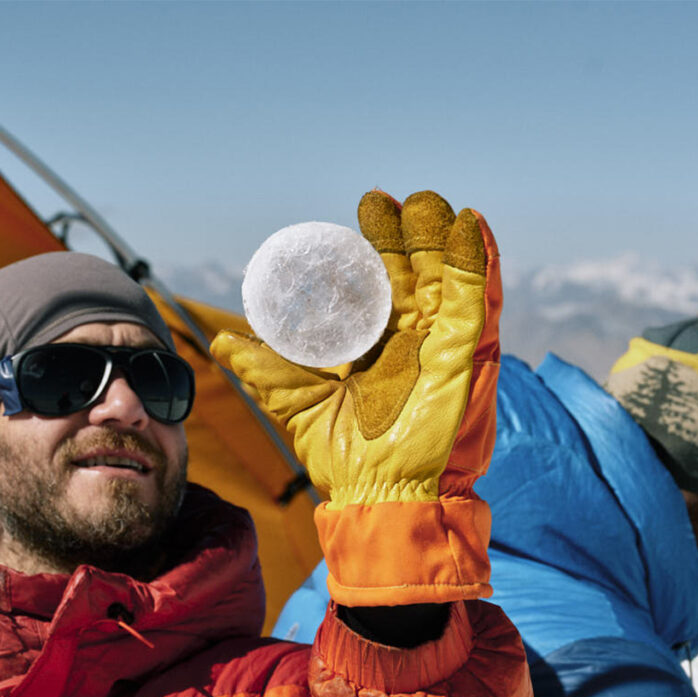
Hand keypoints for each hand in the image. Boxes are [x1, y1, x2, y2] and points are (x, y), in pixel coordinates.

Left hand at [211, 189, 500, 604]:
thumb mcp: (293, 399)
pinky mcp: (464, 353)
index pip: (372, 283)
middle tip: (379, 206)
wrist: (376, 492)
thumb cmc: (337, 453)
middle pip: (410, 271)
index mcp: (371, 343)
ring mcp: (438, 342)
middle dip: (400, 234)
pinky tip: (468, 224)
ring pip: (445, 276)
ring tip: (424, 203)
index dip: (366, 249)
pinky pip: (477, 300)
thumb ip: (263, 367)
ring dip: (437, 236)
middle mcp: (407, 338)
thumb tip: (220, 342)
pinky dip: (477, 262)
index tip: (360, 214)